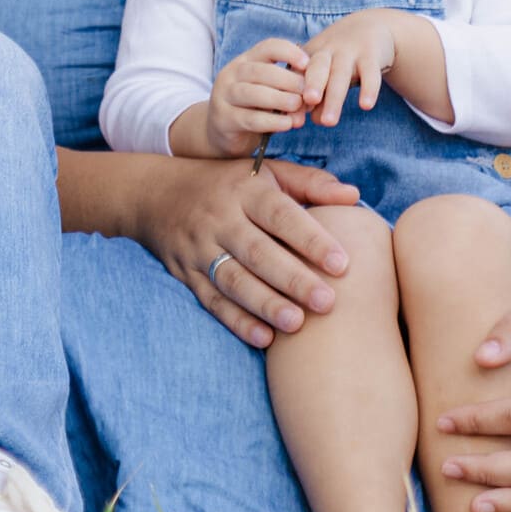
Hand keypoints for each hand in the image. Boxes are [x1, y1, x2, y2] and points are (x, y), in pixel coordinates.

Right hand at [133, 153, 361, 348]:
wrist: (157, 196)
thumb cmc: (229, 185)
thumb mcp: (266, 172)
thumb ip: (310, 184)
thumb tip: (354, 196)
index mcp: (245, 191)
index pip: (280, 214)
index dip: (310, 239)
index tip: (343, 263)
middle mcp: (220, 219)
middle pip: (257, 252)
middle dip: (293, 279)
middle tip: (327, 302)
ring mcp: (200, 248)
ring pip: (233, 281)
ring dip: (265, 304)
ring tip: (297, 324)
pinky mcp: (187, 274)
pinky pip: (212, 301)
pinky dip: (237, 321)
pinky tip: (264, 339)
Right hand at [204, 36, 312, 156]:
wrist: (223, 132)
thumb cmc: (254, 106)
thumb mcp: (267, 89)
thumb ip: (286, 84)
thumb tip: (315, 86)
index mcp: (245, 61)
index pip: (267, 47)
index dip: (289, 52)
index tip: (307, 64)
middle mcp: (231, 74)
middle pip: (260, 71)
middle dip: (288, 81)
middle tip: (308, 93)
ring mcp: (223, 97)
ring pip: (253, 94)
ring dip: (279, 99)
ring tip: (298, 106)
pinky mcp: (223, 120)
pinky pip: (249, 119)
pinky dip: (271, 121)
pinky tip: (287, 124)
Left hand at [300, 10, 401, 127]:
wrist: (369, 27)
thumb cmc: (338, 59)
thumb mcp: (323, 71)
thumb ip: (313, 96)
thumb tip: (305, 121)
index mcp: (309, 55)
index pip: (296, 75)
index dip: (290, 93)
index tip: (288, 117)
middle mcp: (327, 51)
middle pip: (317, 68)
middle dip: (312, 84)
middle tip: (307, 102)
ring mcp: (350, 52)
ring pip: (341, 74)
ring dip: (334, 98)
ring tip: (329, 123)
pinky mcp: (371, 55)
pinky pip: (371, 73)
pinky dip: (369, 89)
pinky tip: (366, 106)